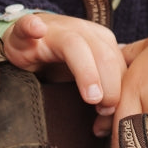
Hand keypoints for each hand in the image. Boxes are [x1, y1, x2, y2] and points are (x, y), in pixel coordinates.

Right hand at [2, 13, 125, 116]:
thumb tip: (112, 122)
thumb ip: (103, 93)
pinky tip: (36, 31)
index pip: (120, 65)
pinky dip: (32, 27)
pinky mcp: (26, 32)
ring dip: (87, 72)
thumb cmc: (58, 64)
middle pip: (104, 56)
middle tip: (104, 111)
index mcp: (101, 42)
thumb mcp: (86, 79)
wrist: (26, 43)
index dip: (122, 92)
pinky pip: (28, 25)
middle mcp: (82, 31)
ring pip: (75, 45)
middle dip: (110, 87)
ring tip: (91, 97)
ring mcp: (54, 30)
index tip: (115, 116)